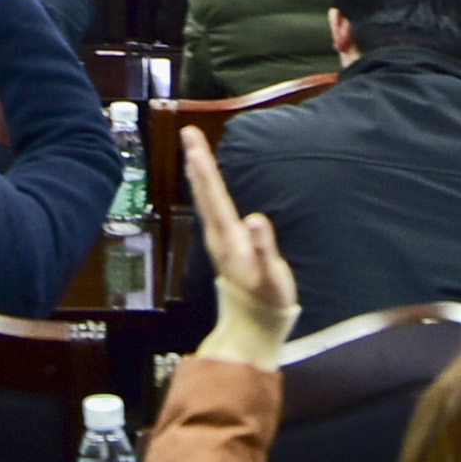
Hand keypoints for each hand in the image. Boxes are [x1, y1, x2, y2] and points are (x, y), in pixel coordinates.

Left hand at [184, 128, 299, 365]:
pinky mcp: (224, 246)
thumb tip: (256, 219)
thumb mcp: (271, 277)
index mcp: (229, 239)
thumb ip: (264, 248)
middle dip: (197, 163)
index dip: (205, 169)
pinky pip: (213, 210)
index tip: (194, 143)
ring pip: (205, 201)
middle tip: (189, 133)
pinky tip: (208, 186)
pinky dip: (208, 192)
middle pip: (205, 194)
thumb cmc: (267, 301)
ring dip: (199, 175)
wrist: (254, 328)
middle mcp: (219, 237)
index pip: (214, 196)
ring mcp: (219, 242)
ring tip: (194, 151)